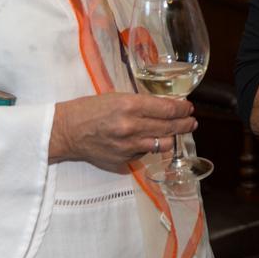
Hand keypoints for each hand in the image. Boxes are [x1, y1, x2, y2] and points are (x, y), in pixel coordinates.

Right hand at [49, 92, 196, 172]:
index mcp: (130, 106)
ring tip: (176, 132)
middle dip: (185, 124)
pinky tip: (150, 140)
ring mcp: (128, 146)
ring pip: (163, 144)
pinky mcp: (123, 160)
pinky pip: (146, 153)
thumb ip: (143, 103)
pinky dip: (151, 146)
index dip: (182, 109)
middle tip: (191, 122)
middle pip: (170, 127)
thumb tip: (167, 106)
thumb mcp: (118, 96)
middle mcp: (131, 127)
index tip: (188, 108)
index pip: (168, 109)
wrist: (67, 131)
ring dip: (173, 138)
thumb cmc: (91, 109)